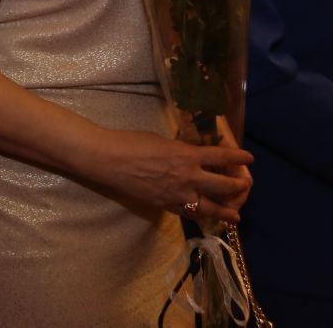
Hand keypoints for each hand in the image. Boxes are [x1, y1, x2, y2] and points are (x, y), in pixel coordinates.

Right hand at [86, 129, 251, 223]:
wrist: (109, 160)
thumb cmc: (132, 142)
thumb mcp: (163, 141)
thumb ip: (181, 151)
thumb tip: (190, 156)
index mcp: (188, 155)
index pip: (223, 157)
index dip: (239, 157)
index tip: (249, 158)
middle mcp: (189, 177)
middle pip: (225, 186)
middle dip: (239, 186)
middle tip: (244, 186)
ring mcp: (178, 194)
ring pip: (212, 208)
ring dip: (227, 211)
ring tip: (236, 215)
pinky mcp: (166, 206)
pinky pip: (190, 213)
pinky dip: (201, 215)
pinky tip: (206, 217)